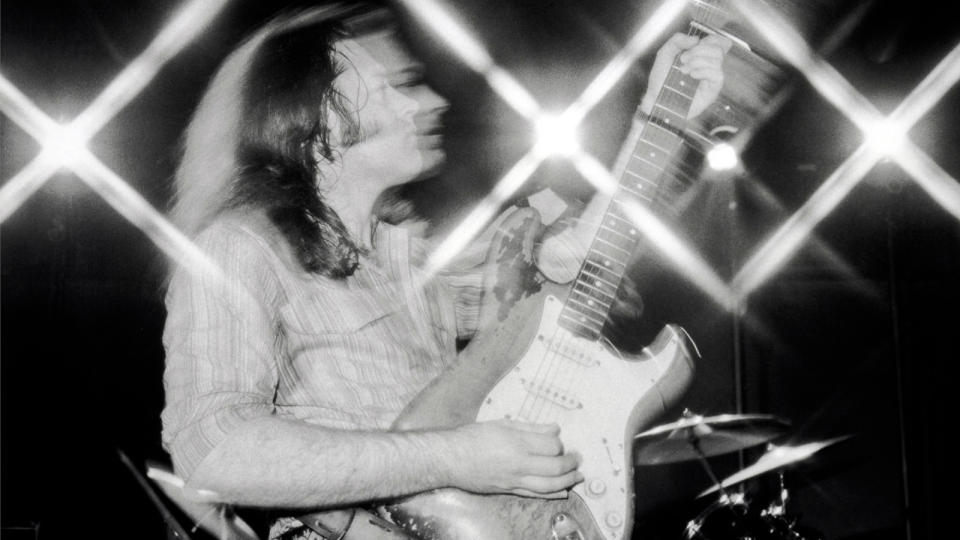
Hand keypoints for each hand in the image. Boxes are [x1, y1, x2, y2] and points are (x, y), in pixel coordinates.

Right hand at [442, 420, 582, 497]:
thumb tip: (554, 429)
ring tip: (577, 476)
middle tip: (577, 458)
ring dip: (567, 481)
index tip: (559, 440)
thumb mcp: (502, 424)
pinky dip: (553, 494)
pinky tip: (563, 491)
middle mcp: (518, 464)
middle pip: (555, 468)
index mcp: (516, 443)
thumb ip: (531, 428)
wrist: (449, 459)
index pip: (551, 446)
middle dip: (571, 463)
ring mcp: (514, 481)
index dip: (560, 443)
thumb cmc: (472, 438)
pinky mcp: (509, 490)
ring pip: (549, 485)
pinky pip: (536, 495)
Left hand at [640, 32, 731, 118]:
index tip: (693, 45)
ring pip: (718, 59)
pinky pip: (717, 74)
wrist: (657, 100)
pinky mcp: (713, 90)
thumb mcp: (665, 54)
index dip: (708, 39)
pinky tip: (692, 75)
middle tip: (683, 59)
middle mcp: (708, 66)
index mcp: (700, 57)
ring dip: (698, 61)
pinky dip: (704, 71)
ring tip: (683, 70)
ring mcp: (711, 78)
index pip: (717, 42)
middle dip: (699, 50)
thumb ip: (677, 40)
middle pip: (718, 48)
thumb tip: (695, 39)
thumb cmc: (660, 81)